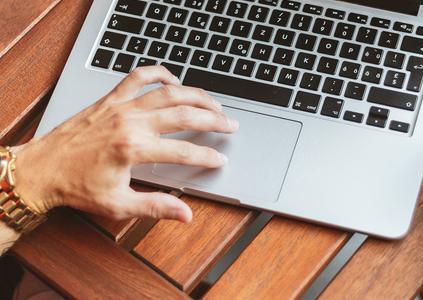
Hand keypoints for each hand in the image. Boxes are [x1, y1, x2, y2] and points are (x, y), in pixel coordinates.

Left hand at [12, 66, 238, 222]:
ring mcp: (120, 107)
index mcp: (133, 149)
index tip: (220, 158)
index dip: (207, 156)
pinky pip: (138, 77)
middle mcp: (130, 123)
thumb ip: (155, 206)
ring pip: (168, 92)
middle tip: (230, 124)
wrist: (42, 169)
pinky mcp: (110, 99)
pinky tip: (173, 79)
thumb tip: (184, 213)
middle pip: (184, 115)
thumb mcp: (118, 204)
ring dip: (195, 95)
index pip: (184, 151)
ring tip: (213, 102)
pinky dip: (158, 74)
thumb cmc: (76, 187)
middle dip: (213, 119)